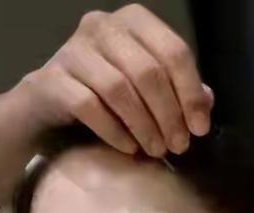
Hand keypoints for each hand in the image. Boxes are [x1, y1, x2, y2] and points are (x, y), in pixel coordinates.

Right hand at [16, 4, 212, 156]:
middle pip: (148, 71)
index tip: (200, 129)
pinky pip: (89, 106)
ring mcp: (72, 50)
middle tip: (178, 146)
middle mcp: (101, 26)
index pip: (173, 51)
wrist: (47, 108)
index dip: (191, 93)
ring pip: (119, 89)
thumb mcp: (146, 89)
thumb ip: (177, 90)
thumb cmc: (106, 96)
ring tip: (156, 151)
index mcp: (133, 21)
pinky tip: (128, 148)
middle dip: (169, 115)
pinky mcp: (50, 79)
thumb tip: (207, 102)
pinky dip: (114, 131)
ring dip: (144, 126)